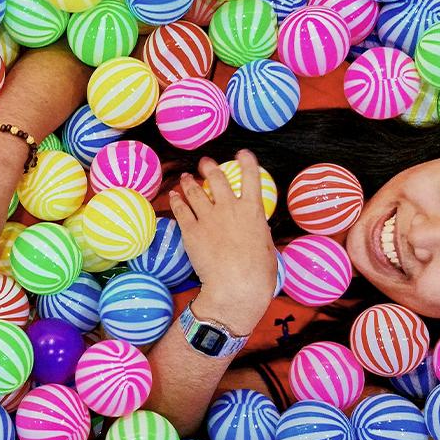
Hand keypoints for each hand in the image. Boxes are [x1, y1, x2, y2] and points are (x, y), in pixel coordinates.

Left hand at [170, 150, 276, 334]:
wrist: (236, 286)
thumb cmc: (258, 273)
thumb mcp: (266, 246)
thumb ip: (257, 232)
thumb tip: (254, 230)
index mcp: (252, 211)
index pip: (251, 177)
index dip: (247, 162)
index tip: (243, 153)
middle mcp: (229, 208)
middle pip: (217, 178)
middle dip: (209, 167)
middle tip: (205, 162)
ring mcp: (208, 218)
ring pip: (195, 191)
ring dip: (190, 181)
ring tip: (186, 177)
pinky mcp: (191, 231)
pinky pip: (181, 210)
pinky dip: (176, 200)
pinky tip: (174, 196)